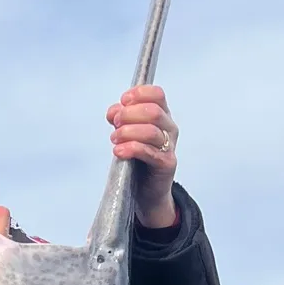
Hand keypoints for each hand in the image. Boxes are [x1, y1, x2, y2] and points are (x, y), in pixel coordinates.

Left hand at [107, 84, 177, 227]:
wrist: (145, 190)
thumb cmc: (137, 159)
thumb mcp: (127, 133)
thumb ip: (121, 119)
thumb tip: (114, 111)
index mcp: (162, 115)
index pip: (157, 94)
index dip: (139, 94)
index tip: (123, 101)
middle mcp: (169, 128)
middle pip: (153, 111)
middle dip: (129, 114)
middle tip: (116, 123)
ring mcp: (169, 146)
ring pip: (151, 130)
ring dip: (128, 132)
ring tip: (115, 139)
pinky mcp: (166, 163)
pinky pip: (148, 151)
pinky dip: (130, 148)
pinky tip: (118, 150)